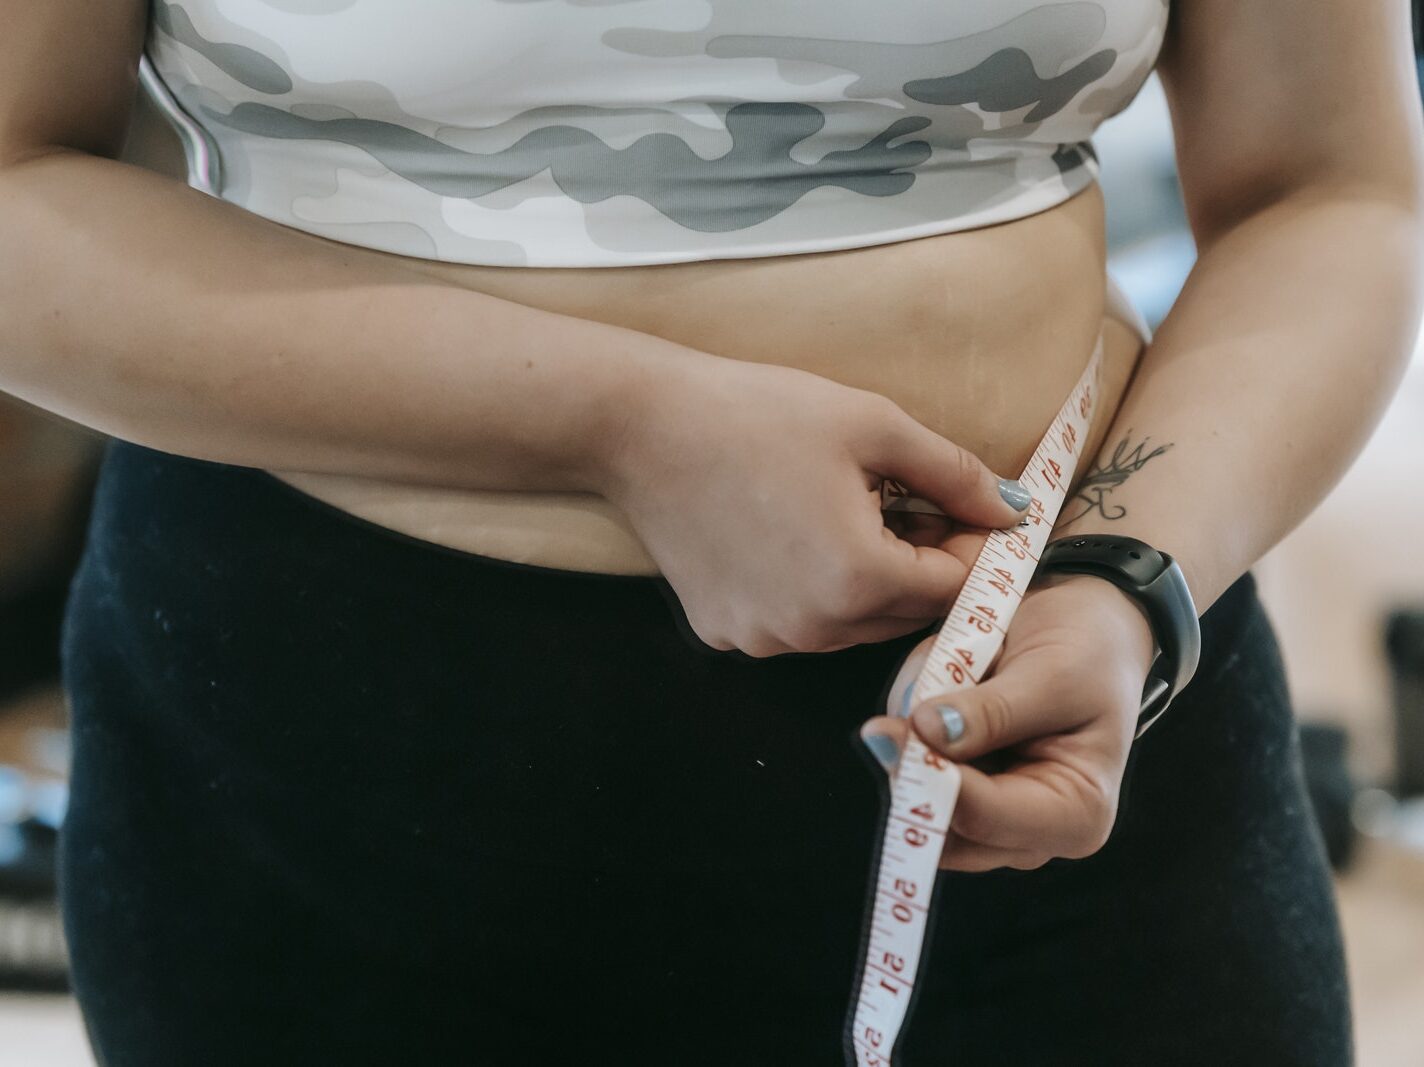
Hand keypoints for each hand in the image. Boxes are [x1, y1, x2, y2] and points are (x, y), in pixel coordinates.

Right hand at [600, 352, 1030, 656]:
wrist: (642, 428)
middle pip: (904, 614)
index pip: (953, 588)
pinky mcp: (725, 633)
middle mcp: (813, 627)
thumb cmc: (758, 414)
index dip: (970, 547)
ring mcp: (763, 638)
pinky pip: (794, 624)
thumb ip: (954, 474)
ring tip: (844, 513)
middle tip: (904, 503)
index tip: (963, 508)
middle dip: (920, 565)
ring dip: (866, 582)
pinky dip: (808, 591)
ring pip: (850, 625)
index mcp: (858, 579)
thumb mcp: (873, 426)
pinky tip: (787, 535)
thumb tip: (1013, 511)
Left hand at [860, 569, 1156, 870]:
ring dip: (910, 747)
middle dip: (913, 767)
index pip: (985, 818)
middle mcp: (1034, 834)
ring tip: (939, 687)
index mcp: (1077, 815)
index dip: (930, 778)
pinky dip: (911, 737)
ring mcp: (994, 820)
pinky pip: (913, 777)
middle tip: (889, 717)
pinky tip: (937, 694)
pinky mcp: (964, 794)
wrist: (1088, 629)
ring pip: (918, 804)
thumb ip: (991, 711)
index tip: (882, 732)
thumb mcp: (1052, 674)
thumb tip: (926, 732)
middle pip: (944, 829)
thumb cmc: (1089, 652)